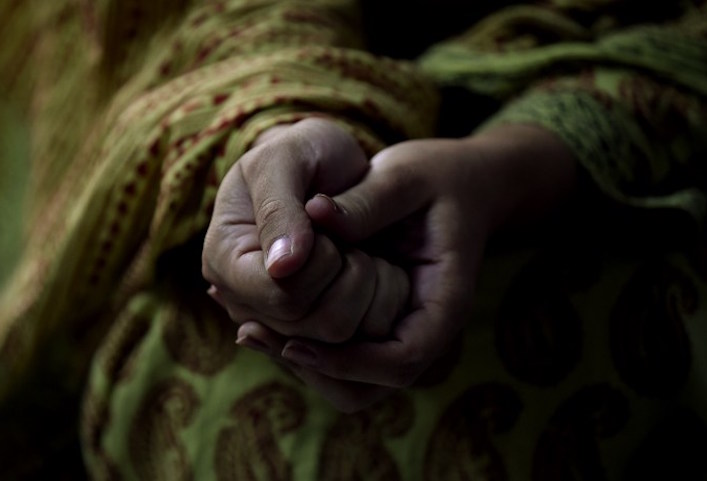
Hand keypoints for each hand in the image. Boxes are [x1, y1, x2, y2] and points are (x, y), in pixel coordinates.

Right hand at [202, 117, 408, 340]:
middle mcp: (242, 301)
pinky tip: (368, 266)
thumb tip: (282, 267)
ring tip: (355, 248)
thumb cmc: (303, 153)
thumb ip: (280, 208)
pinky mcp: (309, 328)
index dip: (320, 264)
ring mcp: (275, 320)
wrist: (326, 166)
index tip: (327, 224)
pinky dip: (377, 302)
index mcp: (223, 260)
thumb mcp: (286, 158)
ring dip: (365, 288)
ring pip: (338, 335)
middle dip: (347, 275)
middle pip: (312, 324)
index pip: (283, 295)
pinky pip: (357, 341)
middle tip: (346, 235)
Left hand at [237, 124, 576, 410]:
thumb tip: (314, 215)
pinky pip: (337, 357)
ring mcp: (397, 333)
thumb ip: (366, 201)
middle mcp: (421, 330)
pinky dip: (302, 343)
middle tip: (253, 332)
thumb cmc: (435, 179)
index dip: (346, 360)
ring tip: (250, 325)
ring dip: (300, 361)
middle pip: (367, 388)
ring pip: (347, 385)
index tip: (293, 339)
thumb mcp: (406, 176)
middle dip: (310, 368)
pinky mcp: (375, 324)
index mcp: (443, 302)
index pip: (401, 360)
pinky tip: (262, 313)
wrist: (456, 184)